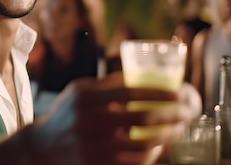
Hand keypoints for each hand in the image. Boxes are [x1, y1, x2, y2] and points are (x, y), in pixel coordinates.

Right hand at [27, 72, 200, 164]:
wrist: (42, 146)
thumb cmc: (68, 112)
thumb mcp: (80, 90)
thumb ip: (108, 83)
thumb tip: (143, 74)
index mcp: (86, 96)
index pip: (131, 91)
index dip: (160, 93)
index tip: (179, 94)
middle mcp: (89, 121)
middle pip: (142, 118)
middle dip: (172, 115)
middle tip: (187, 112)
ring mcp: (93, 146)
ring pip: (142, 144)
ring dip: (167, 137)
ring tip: (179, 130)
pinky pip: (134, 162)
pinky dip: (152, 155)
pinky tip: (159, 147)